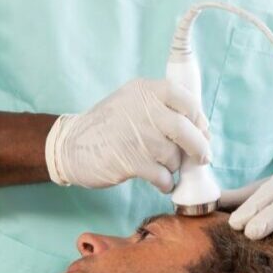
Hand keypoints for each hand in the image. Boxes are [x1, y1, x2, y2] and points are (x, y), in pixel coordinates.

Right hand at [45, 79, 209, 192]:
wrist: (70, 145)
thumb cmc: (110, 126)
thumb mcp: (132, 102)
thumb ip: (162, 108)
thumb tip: (201, 128)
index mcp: (145, 90)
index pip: (186, 98)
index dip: (199, 117)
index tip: (202, 129)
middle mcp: (142, 109)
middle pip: (186, 129)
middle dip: (199, 147)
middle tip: (202, 157)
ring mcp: (137, 135)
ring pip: (174, 156)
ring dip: (173, 166)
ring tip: (160, 165)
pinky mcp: (130, 162)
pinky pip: (163, 176)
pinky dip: (165, 182)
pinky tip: (158, 180)